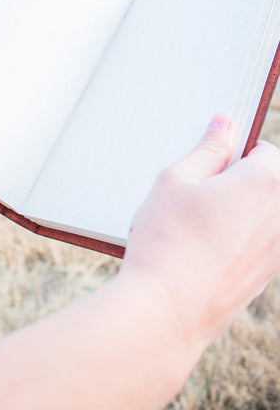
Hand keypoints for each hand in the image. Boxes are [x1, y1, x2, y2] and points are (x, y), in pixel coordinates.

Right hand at [122, 113, 279, 352]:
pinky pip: (254, 245)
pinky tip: (199, 253)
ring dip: (235, 214)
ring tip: (194, 228)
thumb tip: (225, 123)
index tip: (207, 170)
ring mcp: (277, 251)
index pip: (262, 151)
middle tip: (195, 200)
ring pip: (258, 216)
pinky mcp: (266, 277)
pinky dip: (233, 242)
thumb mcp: (176, 180)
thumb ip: (208, 148)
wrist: (166, 311)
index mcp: (267, 182)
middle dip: (235, 185)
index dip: (231, 155)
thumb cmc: (168, 241)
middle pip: (265, 184)